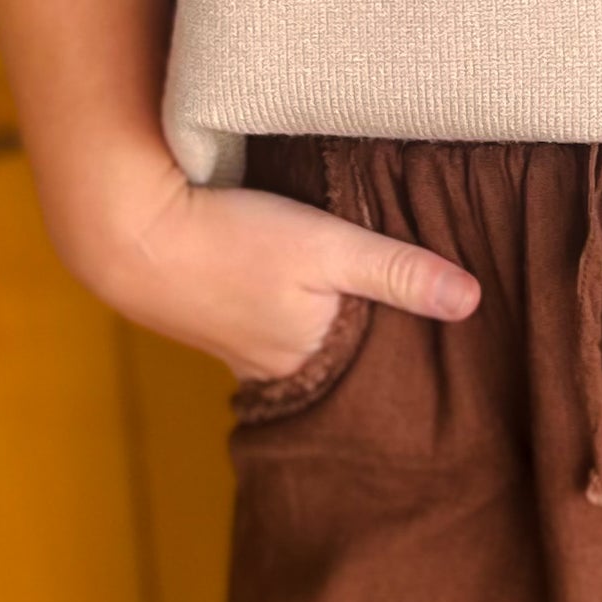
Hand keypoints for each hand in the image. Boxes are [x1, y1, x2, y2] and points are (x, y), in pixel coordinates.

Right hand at [72, 155, 481, 384]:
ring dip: (322, 320)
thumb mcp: (328, 247)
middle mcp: (273, 369)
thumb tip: (473, 302)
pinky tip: (287, 284)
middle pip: (339, 355)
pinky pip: (264, 322)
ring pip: (301, 338)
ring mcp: (237, 348)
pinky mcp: (211, 317)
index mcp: (310, 362)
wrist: (128, 231)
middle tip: (411, 318)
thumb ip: (399, 271)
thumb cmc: (233, 238)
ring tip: (353, 297)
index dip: (409, 347)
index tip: (447, 340)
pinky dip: (284, 307)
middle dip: (369, 340)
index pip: (377, 364)